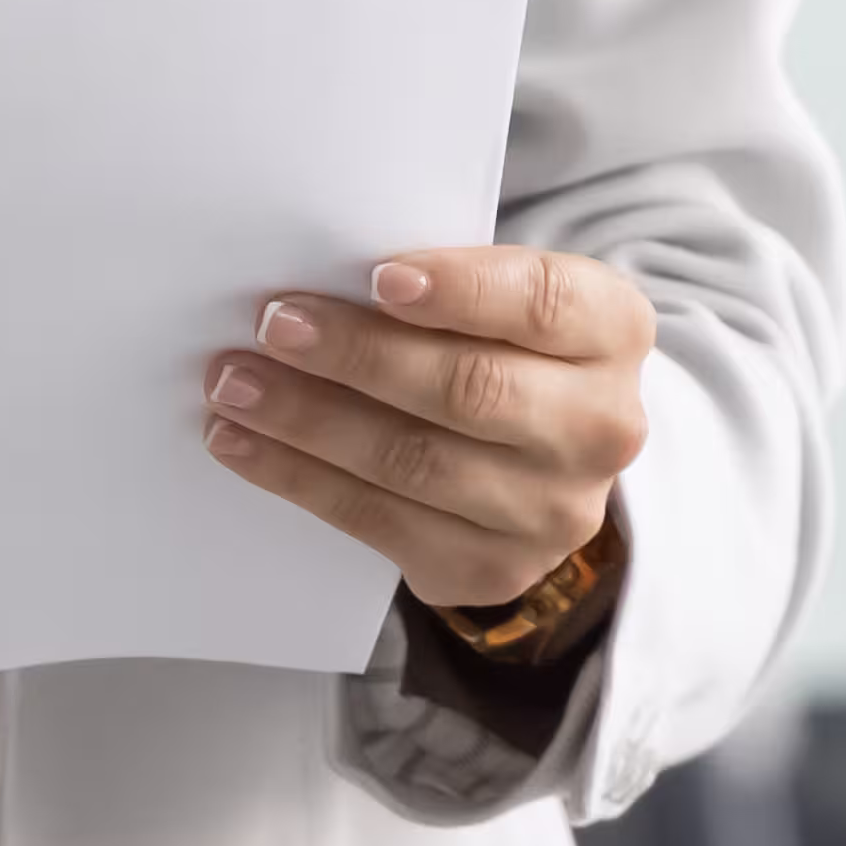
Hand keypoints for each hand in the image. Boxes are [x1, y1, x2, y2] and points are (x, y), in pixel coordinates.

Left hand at [202, 247, 654, 614]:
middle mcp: (600, 427)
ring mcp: (553, 511)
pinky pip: (381, 522)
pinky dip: (300, 479)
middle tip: (273, 326)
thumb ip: (437, 284)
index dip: (462, 291)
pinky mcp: (492, 568)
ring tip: (234, 385)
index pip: (542, 303)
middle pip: (471, 389)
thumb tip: (316, 276)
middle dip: (360, 356)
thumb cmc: (496, 347)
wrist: (534, 462)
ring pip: (416, 462)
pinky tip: (244, 445)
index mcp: (611, 332)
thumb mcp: (498, 298)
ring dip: (309, 421)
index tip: (378, 278)